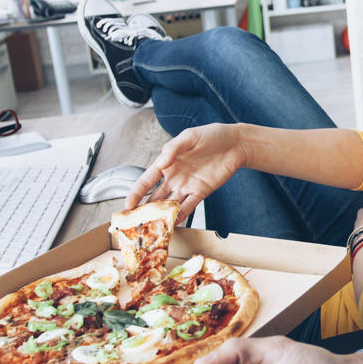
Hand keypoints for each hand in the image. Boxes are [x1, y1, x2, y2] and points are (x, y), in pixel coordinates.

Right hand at [125, 124, 244, 221]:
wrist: (235, 144)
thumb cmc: (211, 135)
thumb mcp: (189, 136)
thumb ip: (173, 149)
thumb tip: (161, 163)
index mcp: (166, 164)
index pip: (146, 181)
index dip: (136, 194)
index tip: (127, 206)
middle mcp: (174, 177)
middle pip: (156, 197)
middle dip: (145, 210)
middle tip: (136, 223)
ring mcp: (187, 186)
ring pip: (170, 205)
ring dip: (162, 215)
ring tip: (153, 228)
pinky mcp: (201, 192)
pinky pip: (189, 206)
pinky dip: (181, 216)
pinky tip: (173, 224)